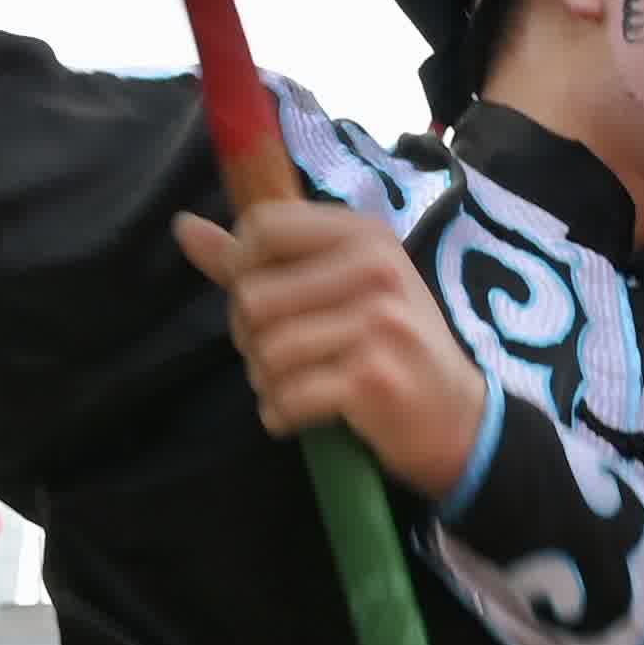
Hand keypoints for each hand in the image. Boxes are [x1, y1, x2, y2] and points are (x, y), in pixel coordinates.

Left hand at [172, 197, 484, 498]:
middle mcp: (374, 270)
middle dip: (249, 338)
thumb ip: (259, 258)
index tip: (267, 301)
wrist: (459, 418)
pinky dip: (278, 414)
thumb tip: (184, 227)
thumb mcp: (339, 286)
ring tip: (293, 385)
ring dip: (264, 381)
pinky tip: (298, 414)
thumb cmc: (390, 345)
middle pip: (253, 295)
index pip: (263, 227)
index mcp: (364, 234)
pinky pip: (286, 396)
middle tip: (281, 356)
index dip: (243, 269)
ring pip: (266, 350)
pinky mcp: (371, 379)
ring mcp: (376, 324)